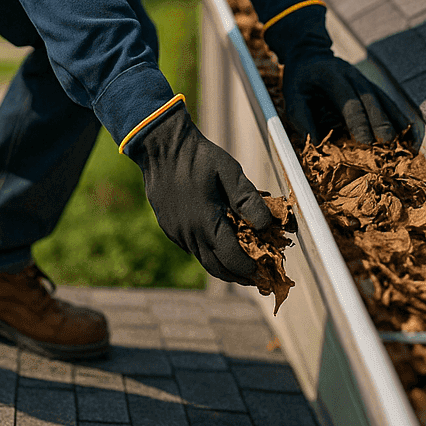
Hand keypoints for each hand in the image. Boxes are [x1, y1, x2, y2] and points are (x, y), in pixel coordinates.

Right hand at [129, 106, 272, 283]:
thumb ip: (248, 200)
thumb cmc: (198, 156)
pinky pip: (191, 247)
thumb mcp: (230, 172)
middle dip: (237, 276)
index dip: (248, 269)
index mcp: (205, 222)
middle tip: (254, 279)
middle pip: (216, 267)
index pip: (231, 259)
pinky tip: (217, 244)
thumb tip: (266, 226)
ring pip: (202, 259)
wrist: (160, 145)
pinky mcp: (168, 227)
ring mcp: (175, 232)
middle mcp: (188, 233)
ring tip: (240, 266)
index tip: (262, 272)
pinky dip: (207, 251)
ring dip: (222, 265)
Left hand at [280, 52, 403, 144]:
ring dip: (396, 122)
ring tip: (407, 144)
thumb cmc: (301, 79)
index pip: (349, 100)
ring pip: (385, 101)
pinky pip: (390, 103)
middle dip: (382, 123)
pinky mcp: (373, 88)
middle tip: (388, 145)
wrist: (311, 54)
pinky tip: (410, 135)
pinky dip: (401, 119)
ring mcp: (366, 81)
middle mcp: (354, 76)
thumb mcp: (292, 94)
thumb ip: (301, 118)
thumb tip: (316, 143)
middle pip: (373, 100)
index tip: (365, 141)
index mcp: (333, 76)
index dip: (358, 121)